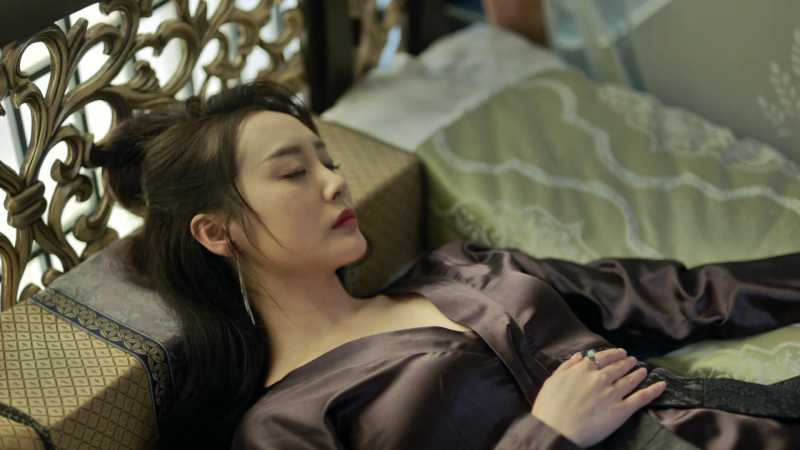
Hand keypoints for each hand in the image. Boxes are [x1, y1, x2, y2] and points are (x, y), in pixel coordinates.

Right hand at [530, 348, 666, 447]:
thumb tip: (580, 355)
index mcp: (583, 370)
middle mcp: (600, 378)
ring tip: (643, 369)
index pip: (602, 358)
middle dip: (626, 361)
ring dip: (638, 372)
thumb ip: (567, 366)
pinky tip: (662, 385)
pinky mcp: (622, 410)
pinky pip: (641, 398)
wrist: (557, 429)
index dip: (612, 354)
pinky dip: (653, 390)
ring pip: (630, 379)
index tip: (619, 353)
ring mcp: (613, 393)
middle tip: (632, 359)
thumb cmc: (549, 407)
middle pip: (618, 366)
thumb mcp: (552, 381)